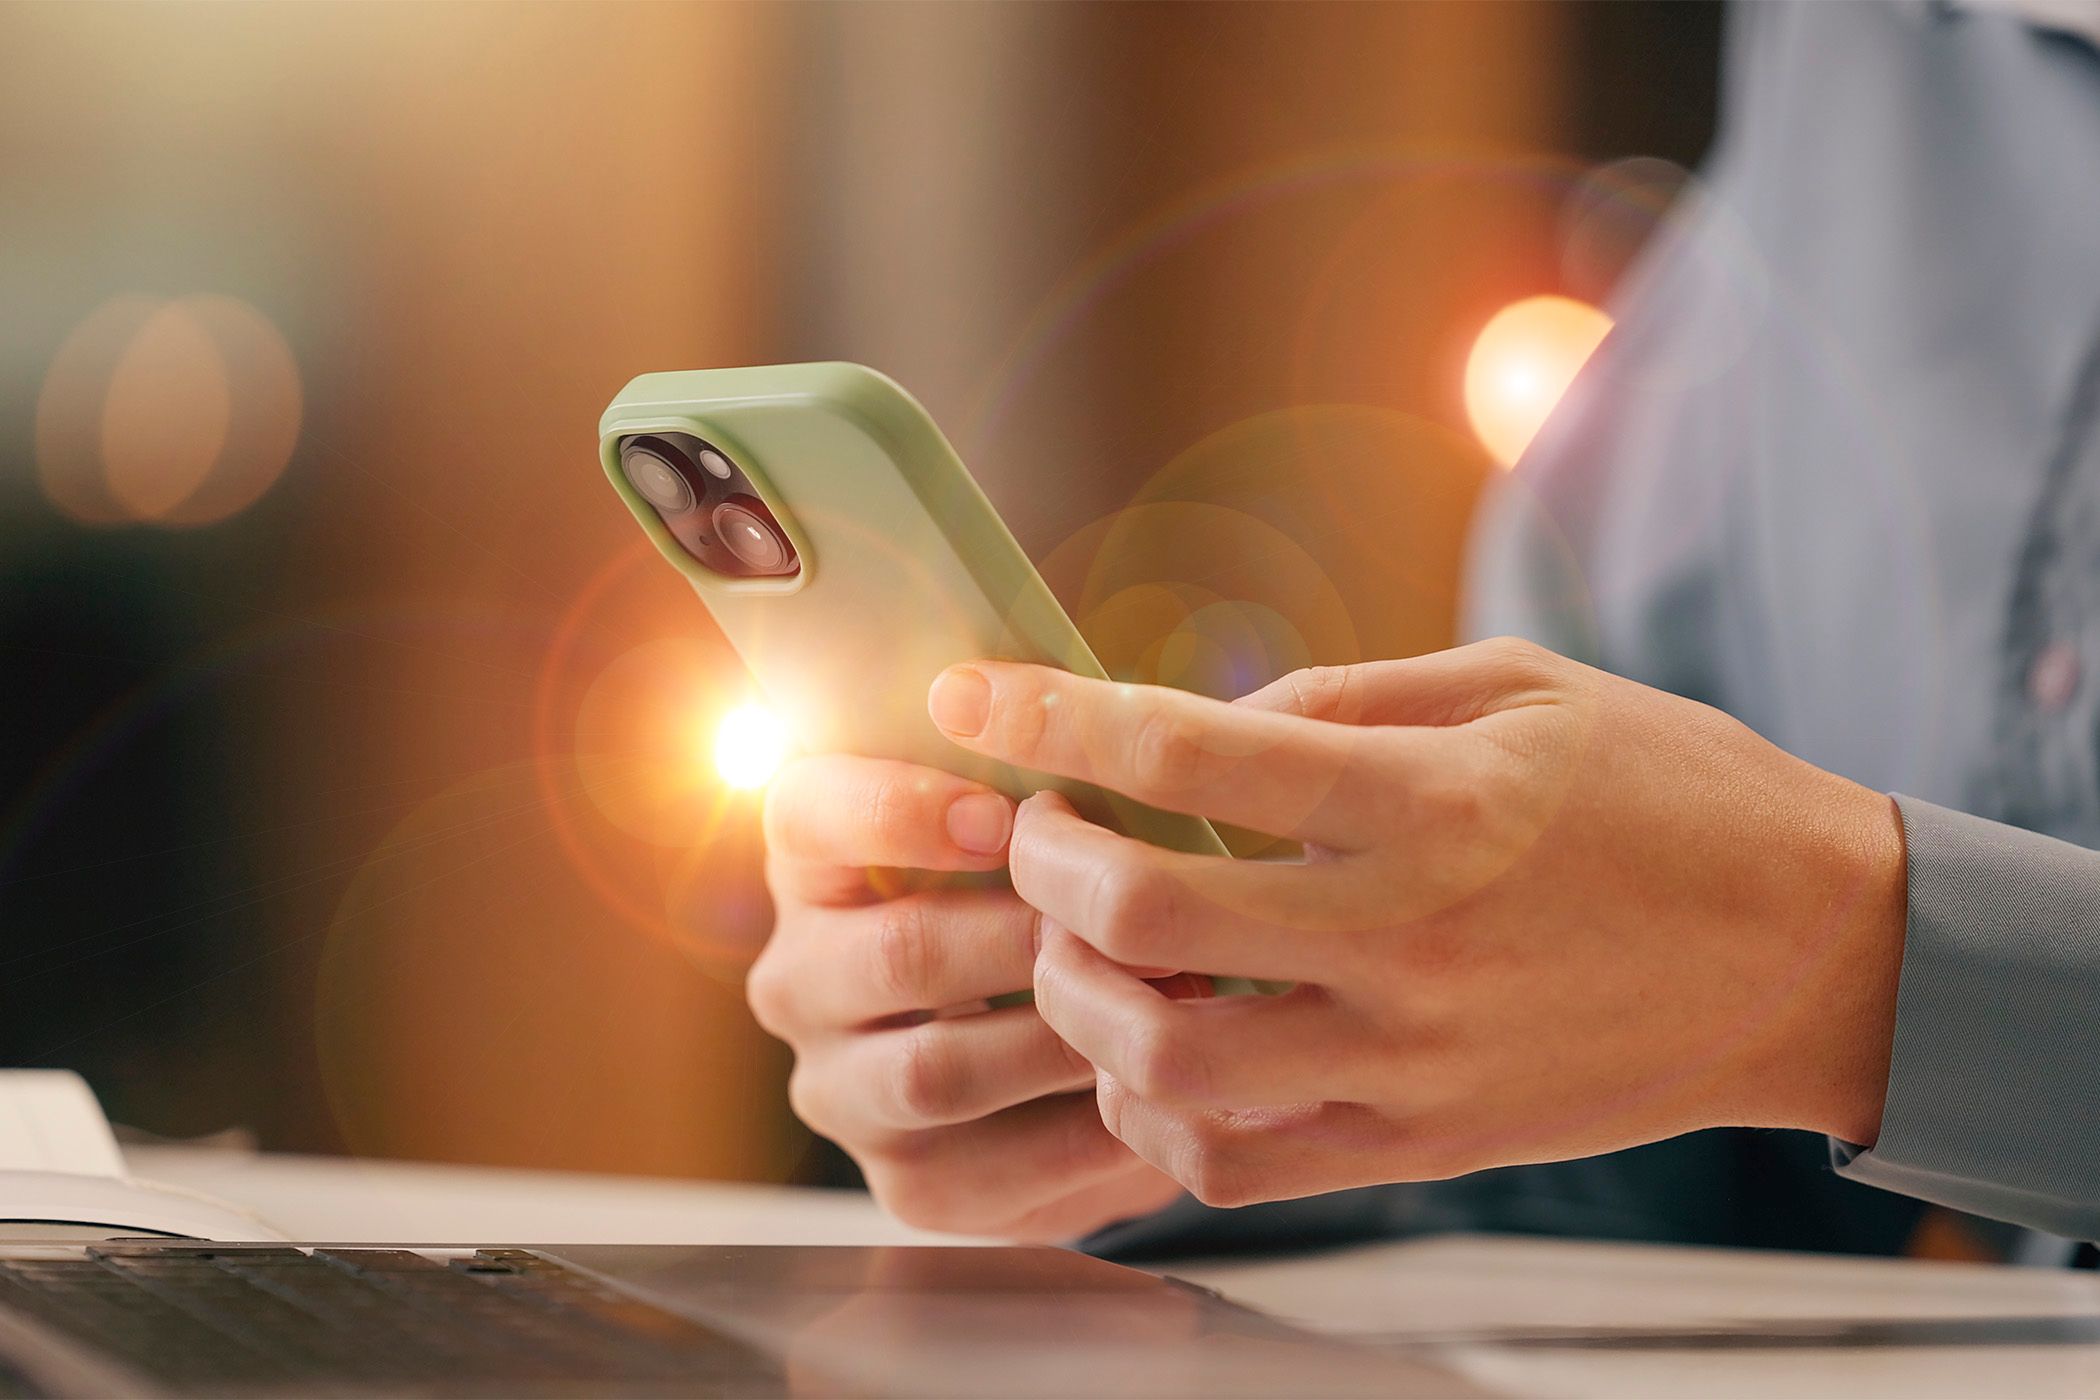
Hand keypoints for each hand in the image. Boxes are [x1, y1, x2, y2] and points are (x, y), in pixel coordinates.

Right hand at [748, 754, 1181, 1237]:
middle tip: (1135, 922)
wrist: (1057, 1062)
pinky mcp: (902, 1184)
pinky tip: (1156, 1096)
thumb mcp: (1033, 823)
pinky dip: (1082, 1134)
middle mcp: (797, 976)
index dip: (900, 811)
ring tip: (1168, 1003)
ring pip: (936, 1070)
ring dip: (1063, 1035)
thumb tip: (1134, 732)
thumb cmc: (1057, 897)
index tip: (1003, 815)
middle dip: (1027, 936)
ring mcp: (839, 1088)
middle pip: (896, 953)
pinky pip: (988, 1168)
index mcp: (811, 860)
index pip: (810, 814)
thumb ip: (1049, 778)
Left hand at [925, 638, 1906, 1206]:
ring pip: (1166, 1059)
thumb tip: (1197, 721)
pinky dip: (1152, 1108)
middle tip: (1033, 827)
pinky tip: (1152, 1047)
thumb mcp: (1517, 686)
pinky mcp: (1422, 1144)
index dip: (1053, 714)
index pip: (1189, 749)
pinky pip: (1233, 1160)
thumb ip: (1345, 698)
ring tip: (1080, 944)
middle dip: (1043, 861)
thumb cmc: (1665, 792)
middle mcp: (1409, 937)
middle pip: (1146, 911)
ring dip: (1079, 996)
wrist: (1810, 952)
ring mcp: (1412, 1058)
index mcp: (1433, 799)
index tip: (971, 691)